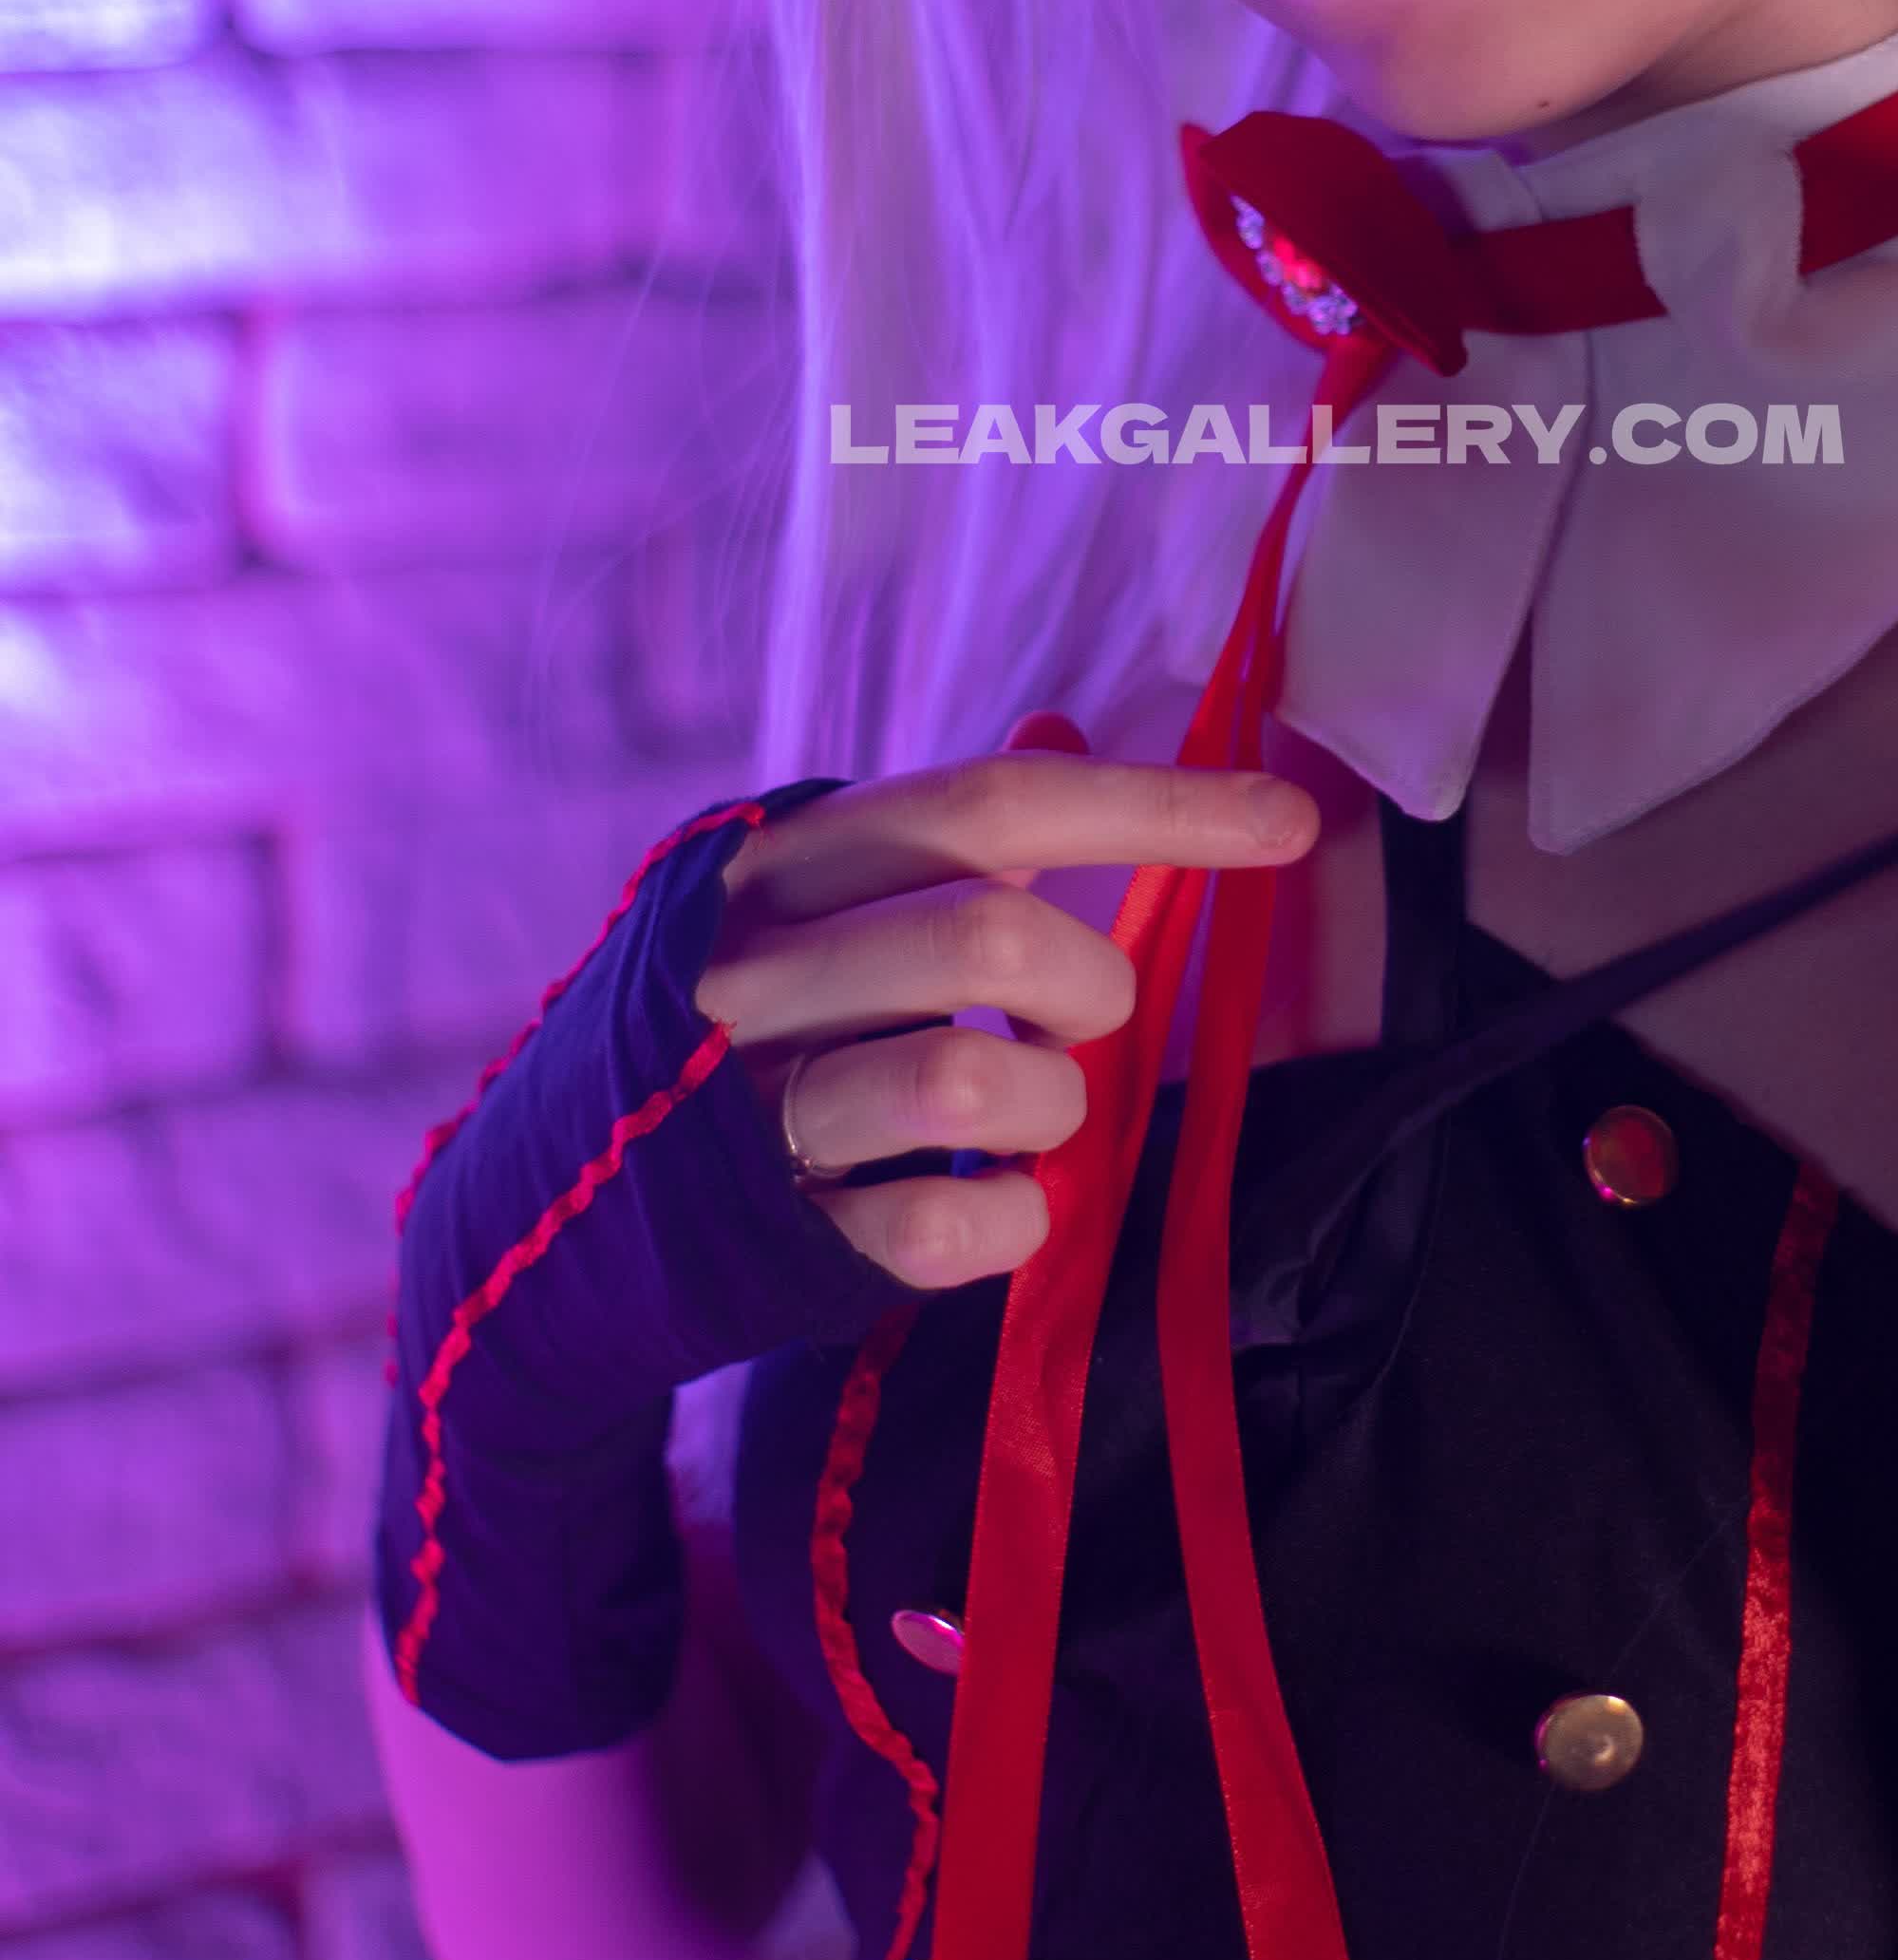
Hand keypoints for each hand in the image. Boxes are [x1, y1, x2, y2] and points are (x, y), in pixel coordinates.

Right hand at [696, 714, 1320, 1289]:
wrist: (548, 1209)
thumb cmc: (727, 1031)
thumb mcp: (805, 905)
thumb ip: (933, 832)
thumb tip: (1064, 723)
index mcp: (775, 867)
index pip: (986, 804)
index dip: (1152, 806)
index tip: (1288, 822)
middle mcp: (751, 973)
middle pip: (988, 934)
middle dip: (1086, 984)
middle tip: (1082, 1020)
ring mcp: (752, 1108)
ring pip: (969, 1079)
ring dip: (1050, 1104)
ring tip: (1029, 1114)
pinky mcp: (774, 1236)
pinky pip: (949, 1225)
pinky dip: (1010, 1217)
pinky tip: (991, 1199)